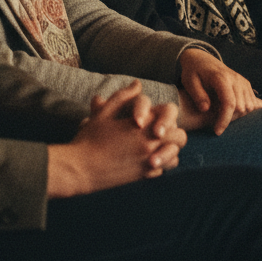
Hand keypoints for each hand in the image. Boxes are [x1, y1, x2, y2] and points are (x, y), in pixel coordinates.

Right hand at [46, 81, 186, 198]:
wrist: (81, 169)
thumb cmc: (90, 138)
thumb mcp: (104, 113)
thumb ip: (123, 97)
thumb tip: (137, 83)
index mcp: (142, 125)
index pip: (170, 114)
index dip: (164, 114)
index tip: (152, 116)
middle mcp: (150, 144)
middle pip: (181, 137)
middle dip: (173, 131)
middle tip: (158, 130)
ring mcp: (148, 162)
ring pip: (175, 156)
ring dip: (169, 150)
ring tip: (155, 146)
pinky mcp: (143, 176)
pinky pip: (162, 170)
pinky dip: (158, 164)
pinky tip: (145, 159)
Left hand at [177, 48, 261, 133]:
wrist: (201, 59)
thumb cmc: (193, 72)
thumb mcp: (189, 82)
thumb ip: (197, 95)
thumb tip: (206, 110)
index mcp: (221, 78)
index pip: (229, 103)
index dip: (224, 120)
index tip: (216, 131)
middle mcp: (236, 79)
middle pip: (241, 107)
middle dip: (230, 119)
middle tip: (215, 122)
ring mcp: (243, 81)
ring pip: (249, 107)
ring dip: (238, 116)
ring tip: (221, 115)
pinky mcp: (246, 84)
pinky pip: (252, 103)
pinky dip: (244, 111)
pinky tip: (230, 111)